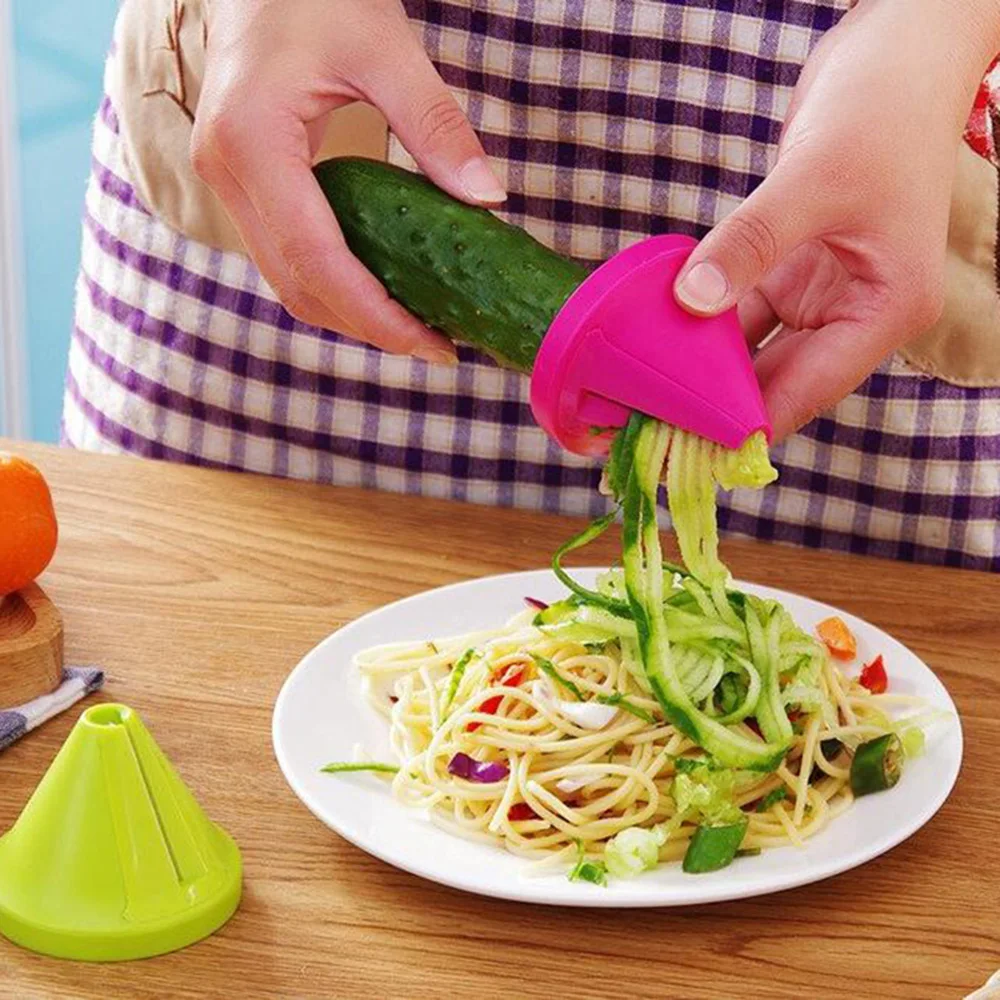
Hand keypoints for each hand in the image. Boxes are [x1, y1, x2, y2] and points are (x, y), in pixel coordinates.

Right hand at [191, 0, 504, 362]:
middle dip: (367, 327)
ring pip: (288, 280)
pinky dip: (335, 284)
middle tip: (435, 347)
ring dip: (349, 314)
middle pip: (298, 286)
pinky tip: (382, 289)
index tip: (430, 345)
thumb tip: (487, 199)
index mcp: (253, 142)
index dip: (375, 315)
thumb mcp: (384, 48)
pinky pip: (287, 255)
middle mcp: (228, 173)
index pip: (317, 259)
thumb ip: (436, 125)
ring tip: (415, 328)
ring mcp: (229, 182)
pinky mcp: (243, 185)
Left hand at [673, 0, 998, 438]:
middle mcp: (855, 311)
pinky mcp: (788, 269)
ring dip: (703, 369)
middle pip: (778, 379)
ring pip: (753, 348)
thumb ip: (750, 242)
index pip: (811, 388)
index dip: (750, 422)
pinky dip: (701, 324)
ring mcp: (820, 291)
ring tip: (643, 397)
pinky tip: (656, 340)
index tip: (690, 448)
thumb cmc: (879, 111)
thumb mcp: (813, 179)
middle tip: (651, 431)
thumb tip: (690, 302)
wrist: (894, 57)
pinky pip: (738, 310)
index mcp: (886, 309)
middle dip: (717, 405)